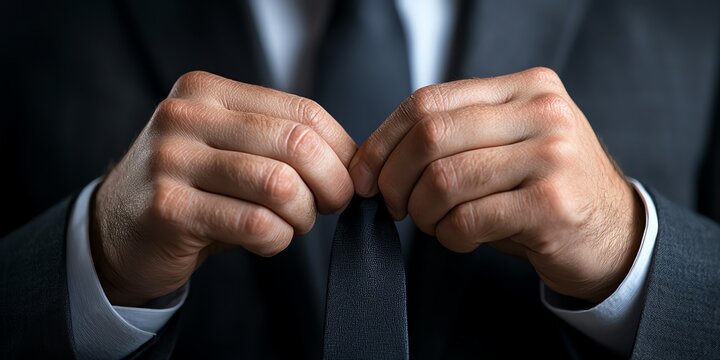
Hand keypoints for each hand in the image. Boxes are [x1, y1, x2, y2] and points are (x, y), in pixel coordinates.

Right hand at [91, 71, 354, 305]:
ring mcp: (172, 160)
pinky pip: (254, 223)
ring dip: (303, 214)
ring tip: (293, 223)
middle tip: (331, 205)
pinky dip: (277, 239)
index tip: (348, 178)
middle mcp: (186, 116)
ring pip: (278, 183)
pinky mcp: (168, 208)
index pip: (302, 110)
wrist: (119, 231)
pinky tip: (267, 240)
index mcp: (209, 91)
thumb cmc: (193, 190)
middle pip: (296, 143)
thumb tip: (352, 161)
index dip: (341, 149)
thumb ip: (281, 144)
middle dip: (331, 183)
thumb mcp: (231, 150)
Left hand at [349, 67, 643, 302]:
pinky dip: (449, 235)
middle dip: (395, 179)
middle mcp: (543, 111)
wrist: (614, 233)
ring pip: (445, 179)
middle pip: (430, 136)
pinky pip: (469, 218)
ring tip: (432, 223)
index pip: (428, 101)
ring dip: (423, 212)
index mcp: (524, 87)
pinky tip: (459, 238)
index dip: (383, 140)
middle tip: (394, 206)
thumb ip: (451, 138)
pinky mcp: (553, 203)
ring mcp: (553, 155)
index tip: (364, 175)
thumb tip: (371, 159)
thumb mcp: (504, 147)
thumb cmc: (541, 190)